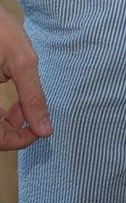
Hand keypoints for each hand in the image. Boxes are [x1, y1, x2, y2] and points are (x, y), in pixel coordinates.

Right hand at [0, 5, 50, 149]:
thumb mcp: (21, 61)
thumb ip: (33, 97)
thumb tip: (45, 129)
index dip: (20, 140)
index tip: (40, 130)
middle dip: (15, 129)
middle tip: (34, 116)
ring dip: (8, 120)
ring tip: (24, 104)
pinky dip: (1, 111)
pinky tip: (14, 98)